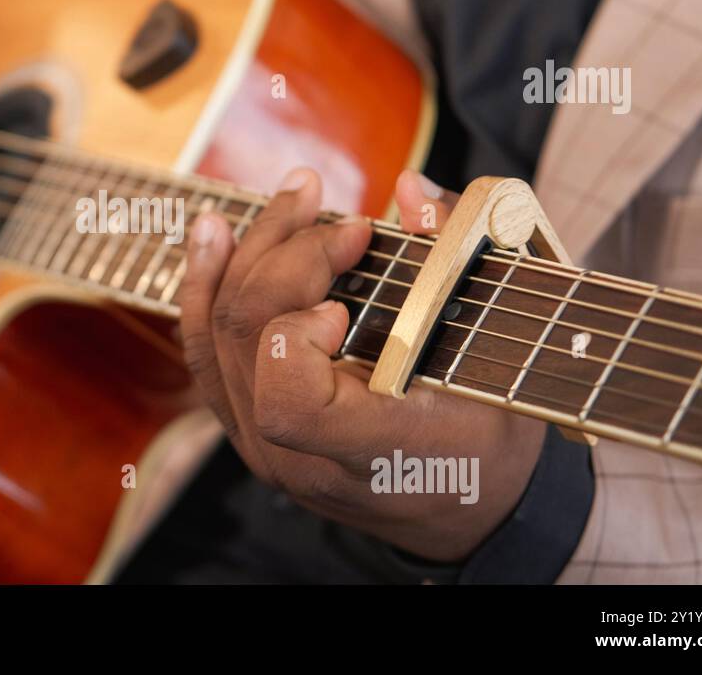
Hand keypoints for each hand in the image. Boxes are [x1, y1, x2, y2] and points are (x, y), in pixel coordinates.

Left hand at [178, 169, 545, 560]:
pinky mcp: (245, 429)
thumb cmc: (489, 440)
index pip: (289, 401)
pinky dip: (206, 288)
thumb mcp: (496, 361)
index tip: (345, 306)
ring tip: (284, 199)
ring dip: (244, 253)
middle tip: (339, 214)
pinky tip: (215, 238)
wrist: (464, 511)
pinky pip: (205, 354)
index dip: (299, 337)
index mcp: (367, 452)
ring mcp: (261, 449)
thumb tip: (411, 191)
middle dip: (287, 252)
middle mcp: (298, 459)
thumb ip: (455, 267)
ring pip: (215, 338)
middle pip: (248, 340)